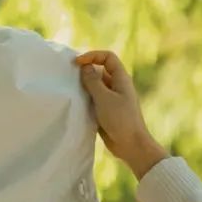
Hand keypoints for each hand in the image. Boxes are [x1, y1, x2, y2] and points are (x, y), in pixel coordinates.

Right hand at [72, 50, 167, 178]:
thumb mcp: (104, 98)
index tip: (77, 63)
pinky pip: (94, 100)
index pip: (107, 57)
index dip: (92, 56)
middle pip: (100, 70)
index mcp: (121, 78)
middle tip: (70, 77)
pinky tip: (76, 104)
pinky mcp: (106, 111)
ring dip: (84, 86)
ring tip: (72, 91)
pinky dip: (85, 99)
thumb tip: (85, 67)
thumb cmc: (120, 119)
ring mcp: (112, 99)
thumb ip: (92, 81)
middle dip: (85, 71)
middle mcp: (117, 86)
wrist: (131, 145)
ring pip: (95, 86)